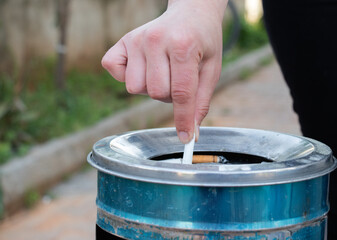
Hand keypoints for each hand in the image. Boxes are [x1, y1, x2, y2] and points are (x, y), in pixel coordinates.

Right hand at [102, 0, 226, 142]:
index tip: (185, 138)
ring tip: (162, 71)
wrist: (191, 12)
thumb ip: (200, 102)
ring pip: (136, 88)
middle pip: (156, 93)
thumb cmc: (203, 42)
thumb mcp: (211, 70)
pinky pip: (115, 71)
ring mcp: (137, 39)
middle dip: (169, 95)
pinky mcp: (123, 41)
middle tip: (177, 78)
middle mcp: (156, 40)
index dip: (183, 120)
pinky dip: (127, 75)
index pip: (181, 94)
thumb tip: (191, 133)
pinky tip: (143, 66)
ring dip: (150, 87)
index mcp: (183, 45)